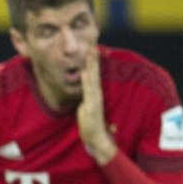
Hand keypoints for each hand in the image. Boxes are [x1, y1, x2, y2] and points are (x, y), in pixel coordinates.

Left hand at [76, 49, 115, 164]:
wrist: (96, 138)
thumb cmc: (92, 125)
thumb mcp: (88, 109)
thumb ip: (88, 101)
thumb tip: (86, 96)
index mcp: (95, 94)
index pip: (94, 75)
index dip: (93, 63)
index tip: (91, 51)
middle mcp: (96, 94)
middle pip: (95, 73)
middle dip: (93, 59)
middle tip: (92, 45)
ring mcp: (94, 99)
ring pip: (93, 79)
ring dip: (92, 66)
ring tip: (90, 53)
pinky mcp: (91, 106)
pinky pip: (89, 91)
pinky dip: (87, 81)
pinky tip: (86, 71)